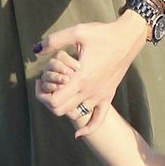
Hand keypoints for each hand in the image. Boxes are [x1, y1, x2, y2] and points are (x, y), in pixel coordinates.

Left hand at [33, 12, 146, 136]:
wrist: (127, 38)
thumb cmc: (103, 34)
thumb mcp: (77, 32)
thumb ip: (54, 41)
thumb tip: (37, 50)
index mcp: (81, 78)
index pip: (55, 101)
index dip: (42, 95)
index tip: (40, 81)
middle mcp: (90, 91)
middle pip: (61, 111)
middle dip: (49, 101)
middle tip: (46, 86)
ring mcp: (100, 96)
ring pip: (76, 114)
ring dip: (64, 108)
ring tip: (60, 93)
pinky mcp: (108, 96)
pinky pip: (98, 120)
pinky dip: (88, 128)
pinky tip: (78, 133)